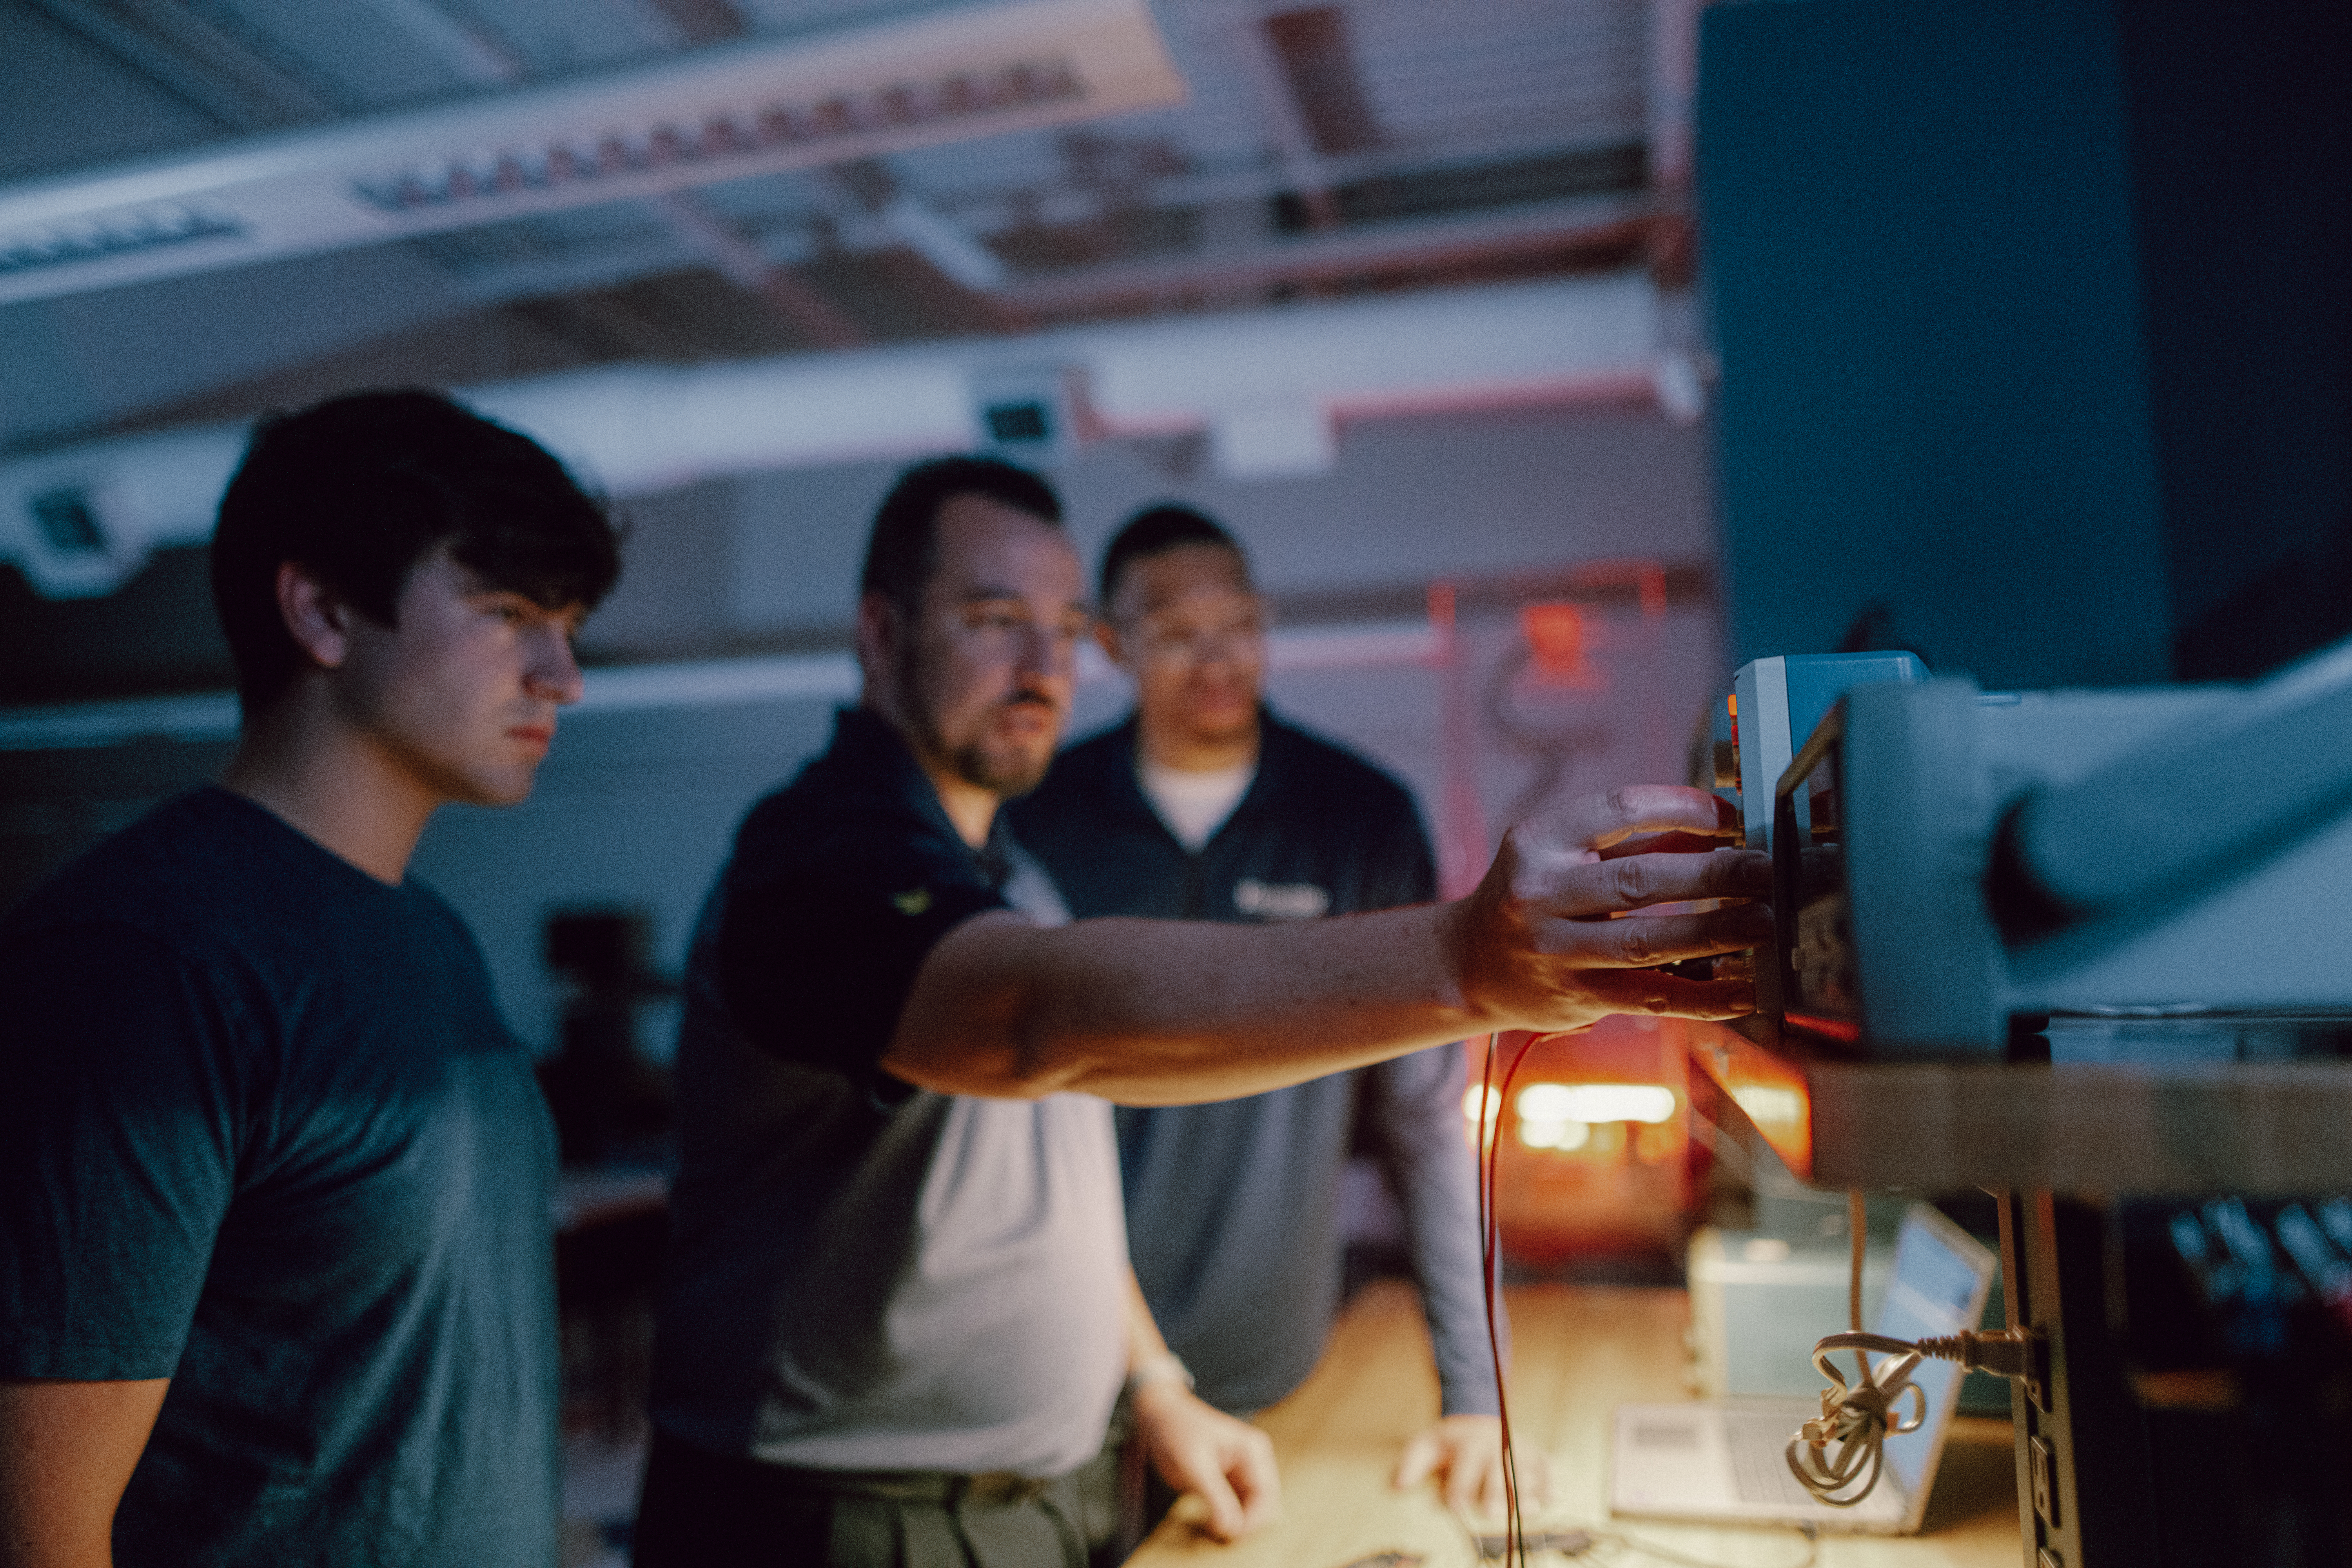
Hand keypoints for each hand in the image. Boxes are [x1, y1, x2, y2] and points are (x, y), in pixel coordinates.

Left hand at [1130, 1379, 1279, 1542]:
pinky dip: (1230, 1516)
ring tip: (1213, 1526)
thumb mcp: (1194, 1466)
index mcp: (1253, 1451)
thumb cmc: (1177, 1432)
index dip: (1252, 1520)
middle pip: (1264, 1505)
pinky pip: (1240, 1505)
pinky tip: (1213, 1520)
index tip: (1229, 1534)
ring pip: (1253, 1508)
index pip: (1266, 1496)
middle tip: (1219, 1533)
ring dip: (1238, 1521)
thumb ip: (1215, 1497)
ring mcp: (1245, 1470)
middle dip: (1246, 1522)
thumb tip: (1233, 1530)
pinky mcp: (1232, 1479)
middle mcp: (1255, 1460)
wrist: (1161, 1415)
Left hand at [1392, 1413, 1550, 1518]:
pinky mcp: (1535, 1454)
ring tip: (1529, 1510)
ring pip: (1524, 1471)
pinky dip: (1550, 1481)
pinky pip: (1547, 1467)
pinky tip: (1553, 1498)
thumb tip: (1398, 1486)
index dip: (1458, 1488)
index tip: (1453, 1506)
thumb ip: (1412, 1463)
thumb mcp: (1426, 1444)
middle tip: (1493, 1512)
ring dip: (1526, 1491)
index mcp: (1469, 1445)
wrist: (1478, 1415)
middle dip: (1496, 1492)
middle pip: (1498, 1471)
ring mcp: (1518, 1449)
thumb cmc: (1450, 1440)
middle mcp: (1496, 1446)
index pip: (1463, 1469)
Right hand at [1443, 785, 1771, 1032]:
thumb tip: (1723, 829)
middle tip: (1764, 872)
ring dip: (1715, 933)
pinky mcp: (1575, 997)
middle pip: (1640, 879)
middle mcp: (1538, 893)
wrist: (1469, 964)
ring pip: (1646, 941)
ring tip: (1764, 924)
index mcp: (1538, 840)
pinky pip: (1650, 996)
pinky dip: (1703, 995)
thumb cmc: (1534, 898)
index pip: (1620, 810)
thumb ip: (1635, 841)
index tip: (1731, 817)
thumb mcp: (1563, 854)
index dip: (1683, 808)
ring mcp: (1554, 950)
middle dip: (1713, 874)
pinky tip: (1745, 989)